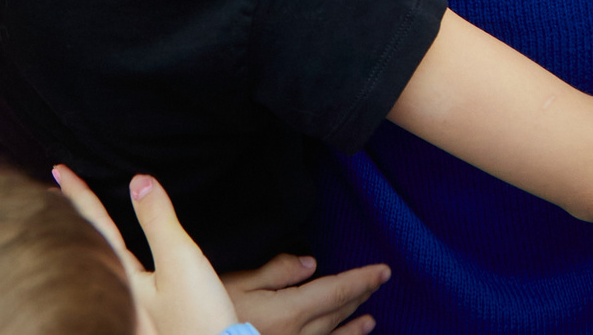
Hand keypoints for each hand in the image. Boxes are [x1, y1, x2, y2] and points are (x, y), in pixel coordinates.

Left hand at [54, 166, 239, 334]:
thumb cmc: (197, 316)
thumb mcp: (179, 261)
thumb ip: (158, 220)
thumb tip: (138, 180)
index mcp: (118, 275)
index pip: (92, 224)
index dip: (77, 193)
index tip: (58, 169)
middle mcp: (117, 288)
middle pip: (88, 241)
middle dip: (72, 214)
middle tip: (55, 188)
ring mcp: (130, 301)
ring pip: (102, 255)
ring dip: (90, 231)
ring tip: (77, 214)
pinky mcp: (147, 309)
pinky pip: (117, 267)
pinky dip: (108, 248)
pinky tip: (115, 251)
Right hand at [220, 254, 387, 334]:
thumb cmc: (209, 312)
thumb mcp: (237, 283)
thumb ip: (276, 273)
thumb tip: (309, 264)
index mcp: (289, 312)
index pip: (335, 292)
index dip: (362, 281)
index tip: (383, 271)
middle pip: (336, 313)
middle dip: (359, 297)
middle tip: (378, 283)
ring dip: (353, 327)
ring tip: (370, 320)